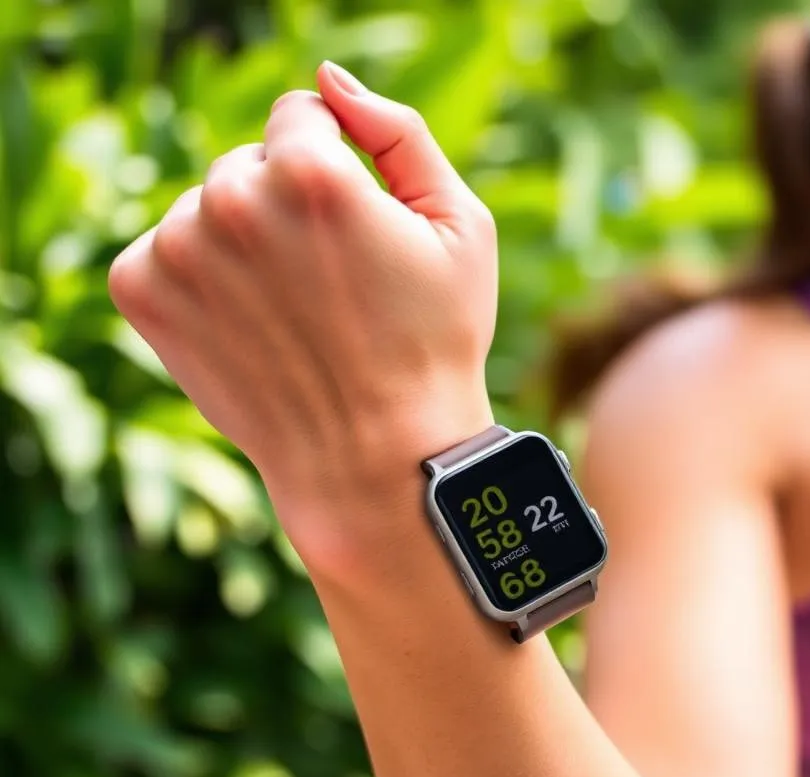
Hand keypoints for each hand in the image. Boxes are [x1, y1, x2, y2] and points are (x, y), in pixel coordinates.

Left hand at [109, 63, 497, 570]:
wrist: (374, 458)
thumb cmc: (432, 346)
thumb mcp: (462, 229)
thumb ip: (401, 133)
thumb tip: (329, 80)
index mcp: (312, 173)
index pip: (301, 116)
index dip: (336, 172)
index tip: (354, 235)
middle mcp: (232, 200)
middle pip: (249, 164)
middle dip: (284, 207)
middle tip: (328, 287)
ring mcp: (179, 249)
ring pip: (206, 208)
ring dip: (240, 244)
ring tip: (289, 315)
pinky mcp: (142, 291)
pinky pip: (163, 250)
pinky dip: (198, 280)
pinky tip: (244, 326)